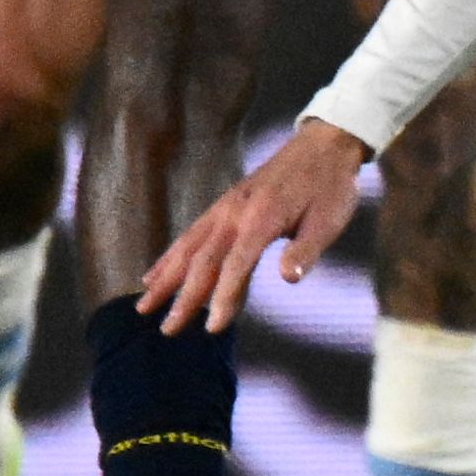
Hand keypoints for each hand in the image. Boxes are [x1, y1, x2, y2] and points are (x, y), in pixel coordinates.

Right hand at [141, 122, 369, 334]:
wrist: (324, 145)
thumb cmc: (331, 186)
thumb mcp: (329, 219)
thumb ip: (306, 249)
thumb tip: (289, 278)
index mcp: (262, 219)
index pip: (236, 266)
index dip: (223, 298)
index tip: (214, 329)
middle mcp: (235, 213)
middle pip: (203, 261)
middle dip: (183, 297)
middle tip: (167, 330)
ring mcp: (226, 208)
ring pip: (188, 247)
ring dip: (166, 278)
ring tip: (145, 306)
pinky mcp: (224, 205)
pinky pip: (190, 234)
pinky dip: (170, 256)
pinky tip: (155, 274)